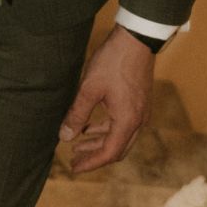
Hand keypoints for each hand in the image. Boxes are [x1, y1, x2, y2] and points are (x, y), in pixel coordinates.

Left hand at [57, 25, 155, 176]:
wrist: (137, 39)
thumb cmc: (113, 62)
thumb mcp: (89, 88)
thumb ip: (77, 114)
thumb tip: (64, 137)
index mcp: (127, 121)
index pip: (108, 153)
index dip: (90, 163)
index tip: (74, 168)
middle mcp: (138, 121)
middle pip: (117, 149)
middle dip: (95, 156)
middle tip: (74, 158)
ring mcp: (141, 112)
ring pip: (121, 137)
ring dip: (100, 142)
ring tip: (78, 143)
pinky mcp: (140, 102)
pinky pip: (124, 125)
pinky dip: (107, 129)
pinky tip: (91, 125)